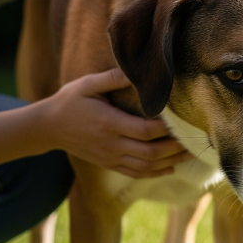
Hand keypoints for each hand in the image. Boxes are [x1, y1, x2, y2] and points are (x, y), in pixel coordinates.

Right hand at [37, 68, 192, 178]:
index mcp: (109, 124)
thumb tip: (137, 69)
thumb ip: (113, 78)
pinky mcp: (108, 164)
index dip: (166, 129)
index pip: (144, 131)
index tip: (183, 121)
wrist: (47, 127)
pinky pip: (135, 173)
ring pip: (146, 166)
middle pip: (150, 152)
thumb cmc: (70, 101)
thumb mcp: (88, 84)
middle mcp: (111, 144)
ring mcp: (110, 157)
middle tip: (195, 140)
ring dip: (170, 162)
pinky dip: (156, 173)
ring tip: (190, 154)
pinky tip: (171, 168)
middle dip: (175, 148)